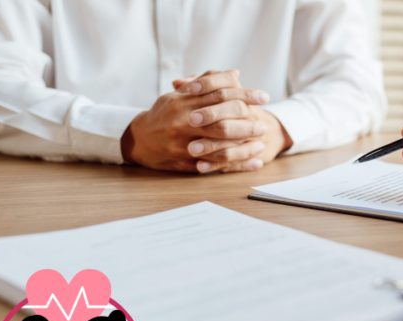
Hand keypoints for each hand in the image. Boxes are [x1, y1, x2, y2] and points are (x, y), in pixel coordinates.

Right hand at [121, 70, 274, 172]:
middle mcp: (184, 122)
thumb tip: (235, 73)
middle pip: (222, 121)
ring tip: (262, 143)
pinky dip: (238, 165)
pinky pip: (216, 165)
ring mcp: (184, 144)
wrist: (138, 140)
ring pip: (220, 145)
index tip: (263, 97)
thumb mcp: (180, 94)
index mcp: (184, 102)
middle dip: (247, 123)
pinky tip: (255, 163)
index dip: (244, 95)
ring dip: (245, 146)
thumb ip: (206, 83)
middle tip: (264, 123)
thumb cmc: (164, 114)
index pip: (220, 95)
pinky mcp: (186, 162)